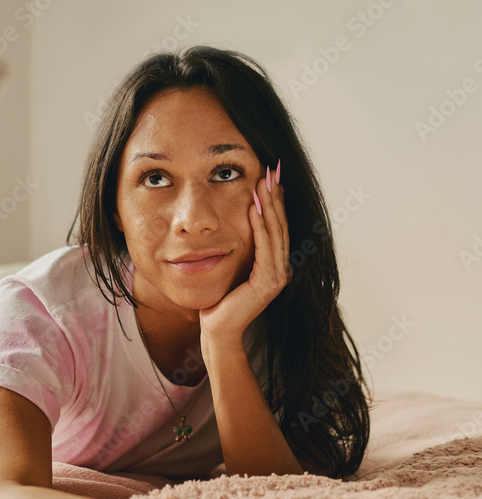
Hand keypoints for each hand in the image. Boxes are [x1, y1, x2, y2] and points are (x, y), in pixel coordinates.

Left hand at [199, 162, 290, 347]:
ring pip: (275, 233)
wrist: (217, 330)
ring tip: (265, 182)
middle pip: (280, 224)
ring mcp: (277, 277)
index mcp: (275, 264)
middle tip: (273, 169)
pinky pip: (264, 249)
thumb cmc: (220, 299)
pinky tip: (254, 209)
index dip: (276, 199)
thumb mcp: (233, 265)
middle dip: (276, 195)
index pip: (277, 225)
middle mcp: (281, 269)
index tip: (271, 174)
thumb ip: (242, 247)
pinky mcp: (268, 284)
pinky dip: (260, 227)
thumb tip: (239, 220)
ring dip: (270, 205)